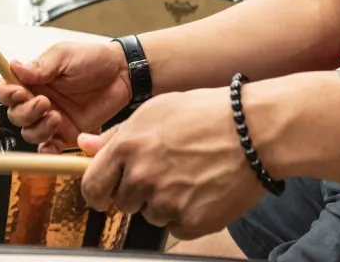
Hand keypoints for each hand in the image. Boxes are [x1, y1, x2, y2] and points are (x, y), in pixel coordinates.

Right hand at [0, 41, 130, 151]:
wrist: (122, 75)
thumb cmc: (94, 59)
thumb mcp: (65, 56)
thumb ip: (40, 66)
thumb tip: (14, 67)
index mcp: (34, 79)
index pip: (7, 89)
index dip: (7, 94)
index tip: (19, 92)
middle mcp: (39, 99)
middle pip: (15, 114)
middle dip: (26, 112)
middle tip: (46, 103)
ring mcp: (52, 117)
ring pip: (29, 133)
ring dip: (38, 129)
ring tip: (57, 117)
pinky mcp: (66, 132)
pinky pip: (49, 147)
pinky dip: (47, 150)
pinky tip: (54, 142)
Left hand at [78, 87, 264, 237]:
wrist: (254, 131)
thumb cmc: (207, 114)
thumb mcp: (155, 111)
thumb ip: (116, 135)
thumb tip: (85, 145)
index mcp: (127, 147)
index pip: (92, 187)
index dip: (97, 194)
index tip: (104, 196)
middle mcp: (142, 177)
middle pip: (124, 203)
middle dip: (139, 193)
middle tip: (166, 172)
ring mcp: (166, 201)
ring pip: (151, 215)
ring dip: (164, 203)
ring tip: (190, 176)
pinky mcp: (191, 221)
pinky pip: (176, 227)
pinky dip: (187, 216)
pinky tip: (202, 191)